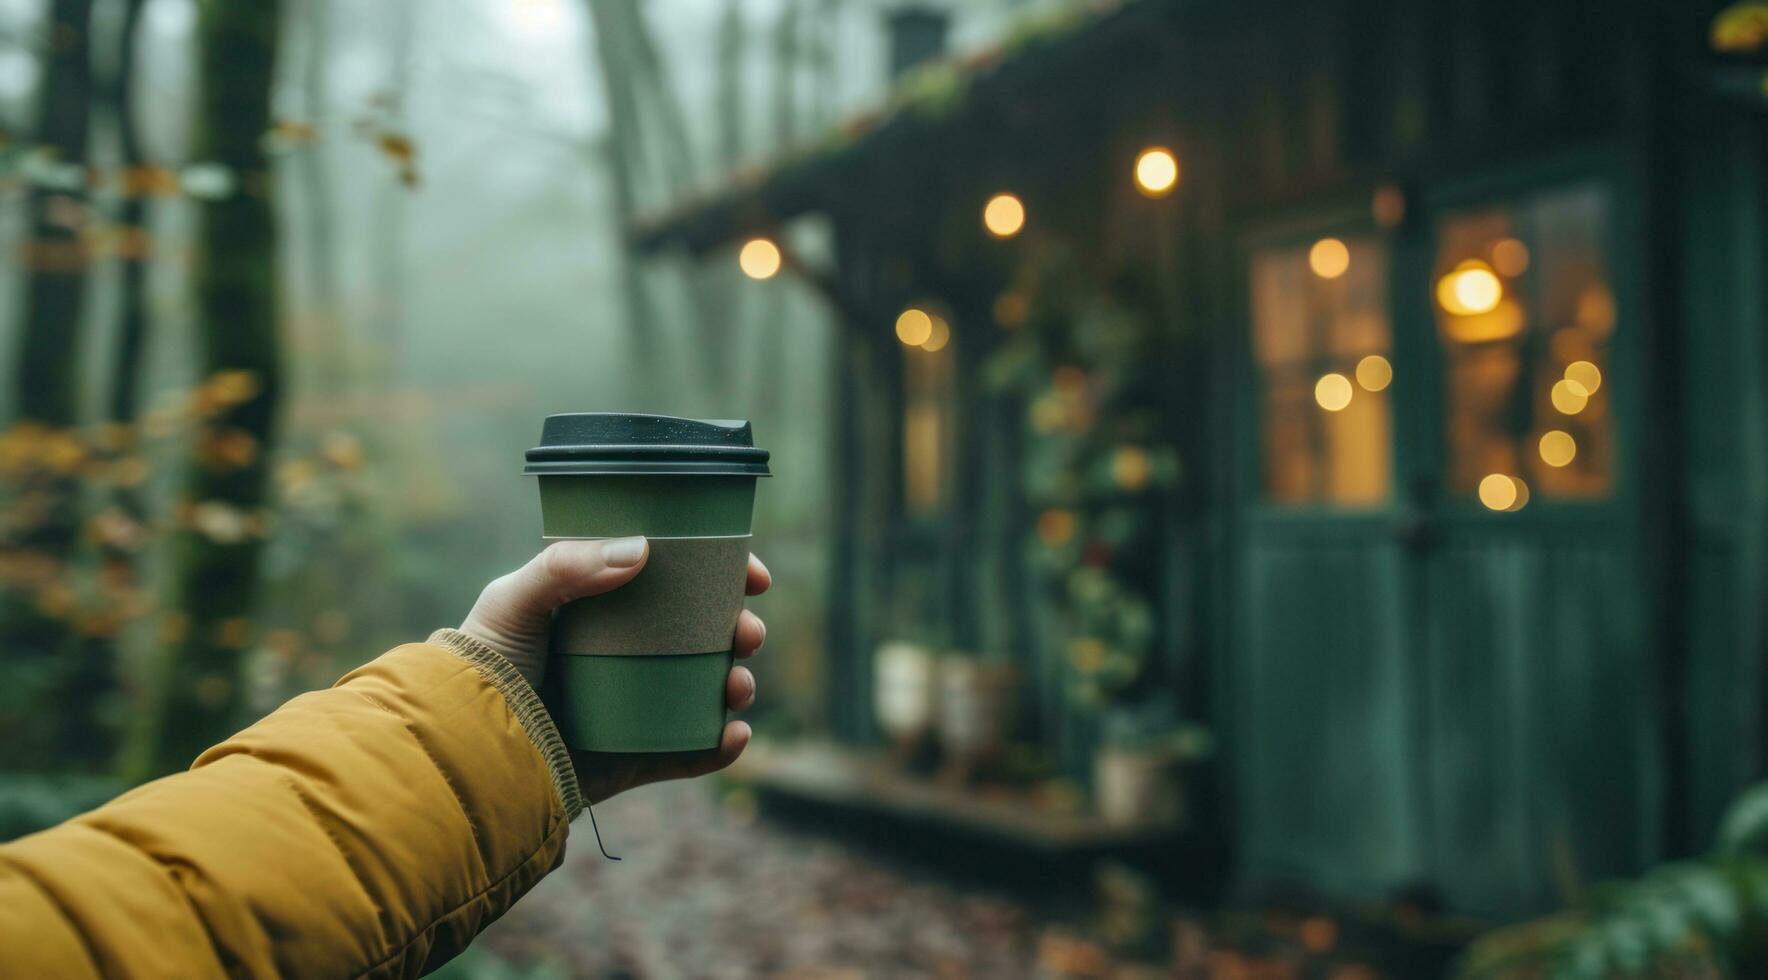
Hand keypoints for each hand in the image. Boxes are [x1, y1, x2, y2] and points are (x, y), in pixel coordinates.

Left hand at [458, 538, 771, 804]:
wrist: (466, 755)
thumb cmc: (480, 669)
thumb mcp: (514, 601)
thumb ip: (567, 566)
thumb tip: (643, 550)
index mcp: (604, 613)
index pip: (675, 585)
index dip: (722, 577)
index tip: (752, 576)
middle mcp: (625, 659)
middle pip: (705, 638)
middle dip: (741, 632)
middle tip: (747, 633)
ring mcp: (634, 710)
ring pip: (707, 693)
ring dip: (738, 685)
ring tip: (737, 685)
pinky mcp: (633, 760)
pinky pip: (691, 753)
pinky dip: (721, 746)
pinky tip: (734, 735)